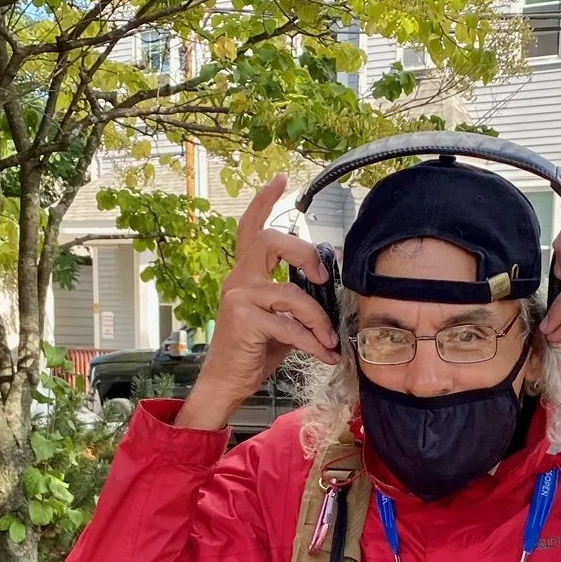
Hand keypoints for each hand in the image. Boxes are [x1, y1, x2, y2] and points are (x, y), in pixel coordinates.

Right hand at [177, 175, 339, 430]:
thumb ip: (299, 300)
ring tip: (330, 339)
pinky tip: (325, 354)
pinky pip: (289, 325)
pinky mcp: (244, 320)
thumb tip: (332, 291)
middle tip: (323, 274)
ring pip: (291, 293)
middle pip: (269, 240)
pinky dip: (312, 341)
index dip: (265, 201)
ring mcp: (239, 297)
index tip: (281, 179)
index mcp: (246, 273)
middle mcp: (238, 279)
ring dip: (318, 318)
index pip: (251, 227)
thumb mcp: (281, 319)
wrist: (227, 382)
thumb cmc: (254, 350)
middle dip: (303, 251)